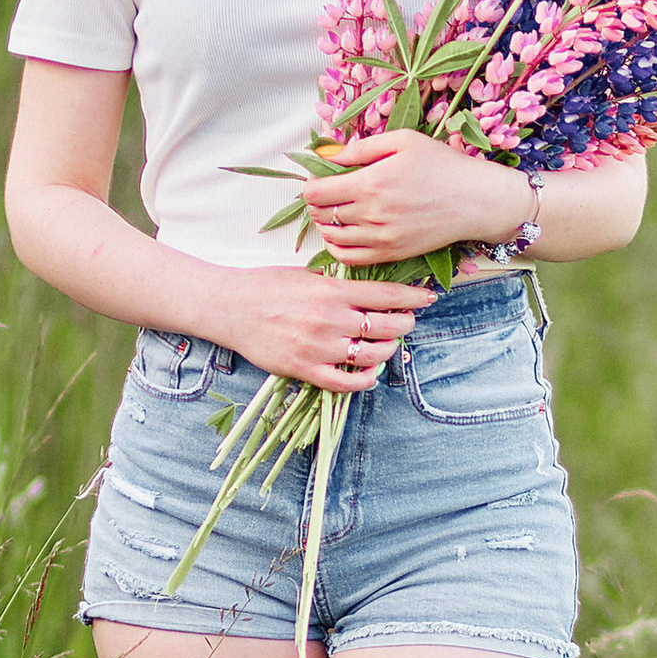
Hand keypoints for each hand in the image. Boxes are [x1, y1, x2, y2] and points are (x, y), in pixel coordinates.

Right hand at [211, 265, 433, 391]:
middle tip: (406, 321)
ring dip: (387, 350)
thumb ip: (338, 284)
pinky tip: (369, 372)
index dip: (412, 297)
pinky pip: (347, 383)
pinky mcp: (306, 369)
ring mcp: (319, 347)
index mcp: (331, 290)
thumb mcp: (306, 274)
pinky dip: (365, 379)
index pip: (385, 294)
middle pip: (387, 325)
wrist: (229, 308)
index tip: (427, 299)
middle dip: (404, 323)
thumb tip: (371, 291)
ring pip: (373, 354)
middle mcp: (329, 319)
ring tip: (386, 344)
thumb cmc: (266, 286)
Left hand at [303, 131, 531, 266]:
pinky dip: (337, 246)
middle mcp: (372, 214)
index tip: (321, 176)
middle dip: (317, 201)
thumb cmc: (443, 165)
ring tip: (336, 210)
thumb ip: (361, 147)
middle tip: (328, 191)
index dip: (311, 182)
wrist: (476, 201)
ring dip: (326, 222)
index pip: (316, 191)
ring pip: (331, 236)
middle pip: (320, 213)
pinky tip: (342, 233)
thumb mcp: (403, 140)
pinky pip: (348, 258)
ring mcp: (381, 238)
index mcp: (372, 182)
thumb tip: (327, 153)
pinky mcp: (391, 254)